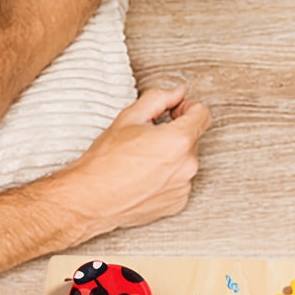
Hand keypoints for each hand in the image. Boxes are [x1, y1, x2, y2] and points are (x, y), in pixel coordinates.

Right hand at [49, 84, 210, 238]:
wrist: (92, 198)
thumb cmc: (106, 161)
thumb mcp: (129, 117)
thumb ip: (159, 98)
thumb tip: (177, 92)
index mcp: (179, 140)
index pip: (203, 114)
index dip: (187, 108)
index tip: (174, 112)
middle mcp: (187, 165)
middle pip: (192, 139)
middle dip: (174, 134)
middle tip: (146, 139)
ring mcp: (184, 186)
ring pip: (185, 161)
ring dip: (170, 157)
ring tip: (142, 161)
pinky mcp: (178, 202)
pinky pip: (179, 182)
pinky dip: (166, 178)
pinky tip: (144, 178)